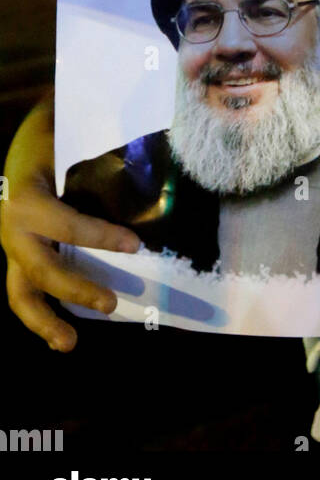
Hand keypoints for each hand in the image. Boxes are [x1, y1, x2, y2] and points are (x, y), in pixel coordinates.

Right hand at [0, 96, 140, 350]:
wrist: (23, 139)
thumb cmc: (51, 135)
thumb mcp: (69, 136)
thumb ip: (98, 150)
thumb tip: (146, 154)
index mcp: (26, 199)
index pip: (66, 225)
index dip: (99, 237)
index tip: (135, 246)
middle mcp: (12, 228)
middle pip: (41, 269)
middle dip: (75, 289)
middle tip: (111, 304)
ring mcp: (11, 246)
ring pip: (20, 291)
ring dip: (44, 321)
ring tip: (68, 344)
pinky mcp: (16, 256)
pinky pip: (24, 289)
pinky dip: (41, 314)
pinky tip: (61, 336)